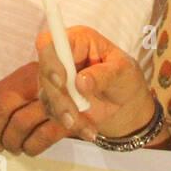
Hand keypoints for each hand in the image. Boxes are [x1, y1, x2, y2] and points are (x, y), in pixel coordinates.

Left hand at [0, 62, 73, 155]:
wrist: (102, 92)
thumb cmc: (59, 98)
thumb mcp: (33, 95)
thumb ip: (10, 105)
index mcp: (26, 74)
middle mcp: (38, 79)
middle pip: (3, 105)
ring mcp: (54, 96)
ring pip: (20, 122)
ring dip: (13, 142)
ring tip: (15, 149)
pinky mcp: (71, 115)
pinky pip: (43, 135)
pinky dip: (32, 147)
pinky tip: (31, 150)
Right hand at [36, 26, 154, 144]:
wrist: (126, 105)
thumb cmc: (125, 79)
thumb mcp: (123, 72)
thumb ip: (104, 74)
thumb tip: (81, 81)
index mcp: (78, 41)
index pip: (50, 42)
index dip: (50, 60)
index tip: (61, 81)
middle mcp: (62, 57)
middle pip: (45, 73)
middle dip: (60, 98)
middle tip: (75, 115)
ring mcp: (55, 78)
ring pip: (47, 96)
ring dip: (67, 114)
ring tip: (89, 127)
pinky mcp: (54, 98)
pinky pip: (54, 113)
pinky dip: (72, 124)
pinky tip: (88, 129)